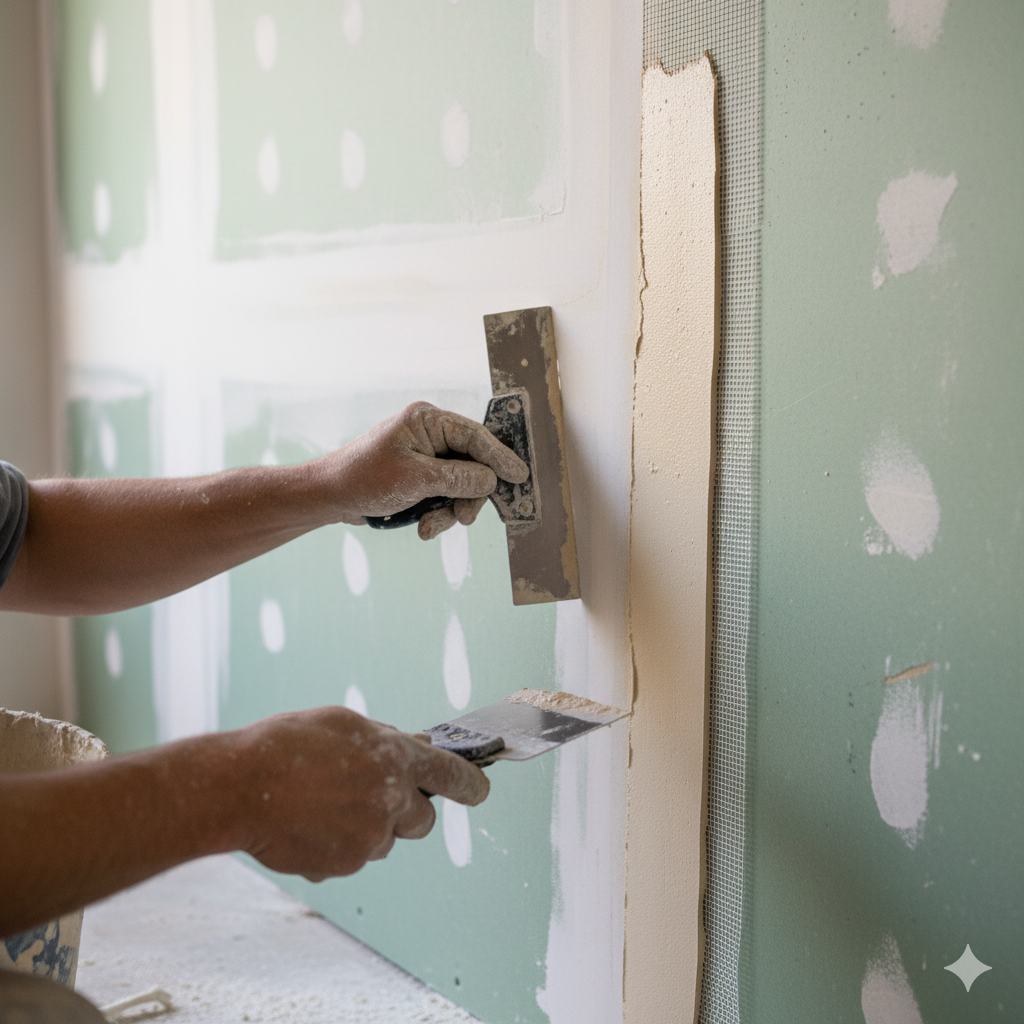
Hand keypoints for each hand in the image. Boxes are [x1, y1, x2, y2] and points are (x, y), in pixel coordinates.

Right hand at [232, 707, 487, 879]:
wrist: (239, 789)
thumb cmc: (286, 745)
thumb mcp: (343, 724)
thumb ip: (386, 739)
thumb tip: (415, 746)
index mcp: (395, 758)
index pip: (453, 775)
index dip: (470, 783)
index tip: (479, 789)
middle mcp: (390, 801)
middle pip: (422, 820)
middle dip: (406, 811)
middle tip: (374, 795)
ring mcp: (368, 838)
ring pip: (384, 840)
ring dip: (368, 826)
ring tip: (324, 804)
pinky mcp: (344, 866)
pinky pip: (353, 857)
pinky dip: (338, 845)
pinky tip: (309, 823)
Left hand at [320, 402, 528, 538]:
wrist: (330, 497)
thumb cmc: (364, 479)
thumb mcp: (416, 479)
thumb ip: (459, 478)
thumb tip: (492, 480)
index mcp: (427, 421)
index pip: (475, 436)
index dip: (500, 457)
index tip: (519, 477)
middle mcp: (430, 434)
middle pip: (472, 464)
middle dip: (468, 495)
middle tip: (464, 518)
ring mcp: (426, 455)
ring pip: (461, 484)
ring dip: (450, 509)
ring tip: (431, 526)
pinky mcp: (421, 476)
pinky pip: (445, 494)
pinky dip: (439, 513)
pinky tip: (424, 526)